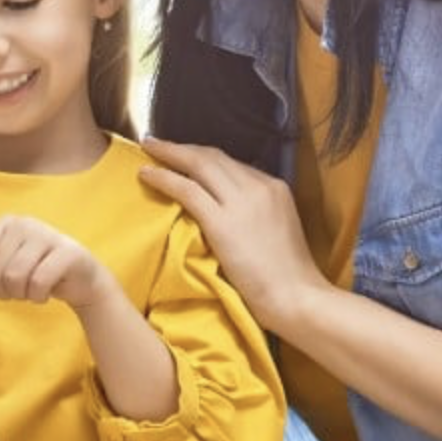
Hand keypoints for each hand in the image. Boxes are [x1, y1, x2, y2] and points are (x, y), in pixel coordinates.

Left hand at [0, 216, 112, 311]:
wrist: (81, 278)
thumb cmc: (38, 271)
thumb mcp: (8, 268)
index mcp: (6, 223)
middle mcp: (25, 224)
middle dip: (3, 290)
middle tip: (17, 291)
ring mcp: (47, 235)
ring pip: (15, 278)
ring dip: (21, 295)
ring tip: (31, 290)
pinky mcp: (67, 252)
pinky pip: (38, 284)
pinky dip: (38, 297)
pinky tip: (45, 293)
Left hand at [137, 136, 326, 333]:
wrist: (295, 297)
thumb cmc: (287, 278)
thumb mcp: (277, 231)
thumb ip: (255, 213)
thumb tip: (227, 211)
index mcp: (274, 187)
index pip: (232, 164)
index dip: (203, 157)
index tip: (184, 157)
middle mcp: (258, 186)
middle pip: (213, 156)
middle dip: (182, 148)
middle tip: (156, 143)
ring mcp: (240, 202)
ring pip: (198, 164)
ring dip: (168, 154)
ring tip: (148, 149)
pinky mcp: (222, 222)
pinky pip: (186, 189)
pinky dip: (163, 178)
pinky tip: (146, 174)